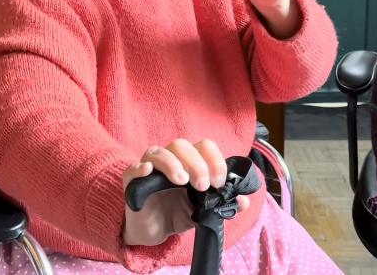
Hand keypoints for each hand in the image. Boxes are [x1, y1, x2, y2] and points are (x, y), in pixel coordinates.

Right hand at [121, 139, 250, 245]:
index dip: (214, 160)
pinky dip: (140, 168)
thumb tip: (244, 202)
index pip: (204, 147)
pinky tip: (147, 171)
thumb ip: (221, 204)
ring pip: (159, 152)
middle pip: (182, 145)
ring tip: (182, 181)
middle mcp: (170, 159)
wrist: (153, 231)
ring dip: (173, 164)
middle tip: (203, 185)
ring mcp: (149, 168)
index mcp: (189, 161)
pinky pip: (133, 169)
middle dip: (196, 163)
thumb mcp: (203, 211)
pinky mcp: (132, 182)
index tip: (220, 182)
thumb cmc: (177, 212)